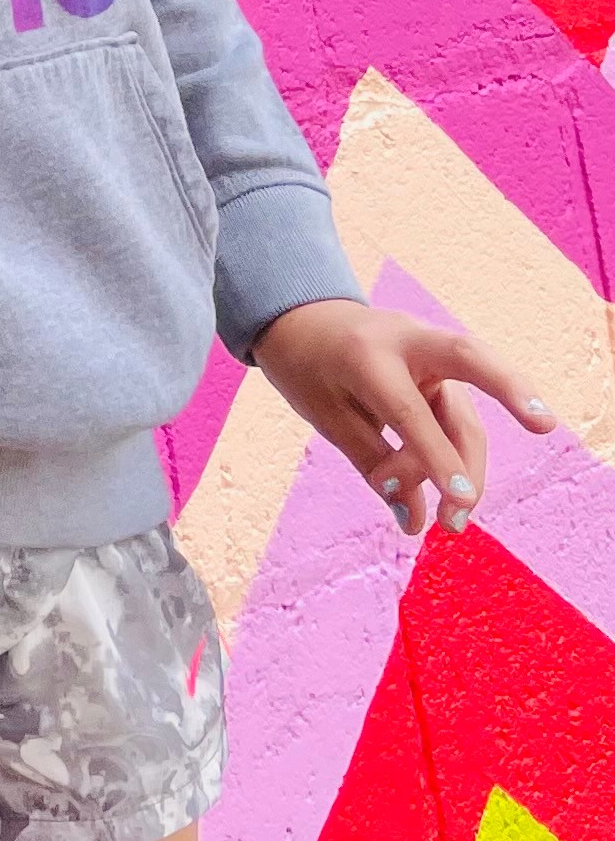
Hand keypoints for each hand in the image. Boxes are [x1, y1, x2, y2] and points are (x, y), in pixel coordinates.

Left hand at [251, 298, 553, 537]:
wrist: (297, 317)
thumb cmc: (307, 367)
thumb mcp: (326, 416)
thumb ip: (374, 465)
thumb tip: (417, 523)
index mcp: (366, 354)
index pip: (408, 411)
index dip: (435, 460)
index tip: (458, 504)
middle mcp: (407, 341)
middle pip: (470, 362)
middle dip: (511, 389)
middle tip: (544, 425)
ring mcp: (428, 350)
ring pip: (465, 408)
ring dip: (467, 465)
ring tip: (451, 522)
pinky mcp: (440, 366)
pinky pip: (458, 411)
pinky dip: (458, 451)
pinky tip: (457, 491)